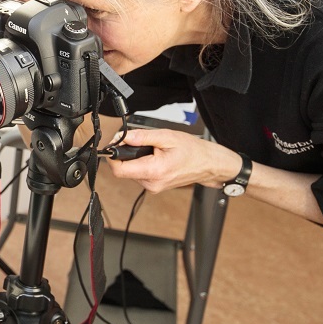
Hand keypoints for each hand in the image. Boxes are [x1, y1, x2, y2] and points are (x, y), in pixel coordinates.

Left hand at [105, 127, 242, 193]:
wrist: (209, 164)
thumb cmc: (193, 151)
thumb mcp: (167, 136)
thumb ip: (142, 137)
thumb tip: (123, 137)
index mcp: (154, 171)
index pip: (119, 170)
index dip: (113, 156)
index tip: (116, 145)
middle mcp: (151, 183)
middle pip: (124, 169)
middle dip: (127, 155)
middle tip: (139, 143)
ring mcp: (153, 187)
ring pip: (131, 172)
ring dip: (136, 159)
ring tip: (153, 150)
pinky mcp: (154, 187)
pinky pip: (140, 175)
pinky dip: (143, 164)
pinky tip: (155, 158)